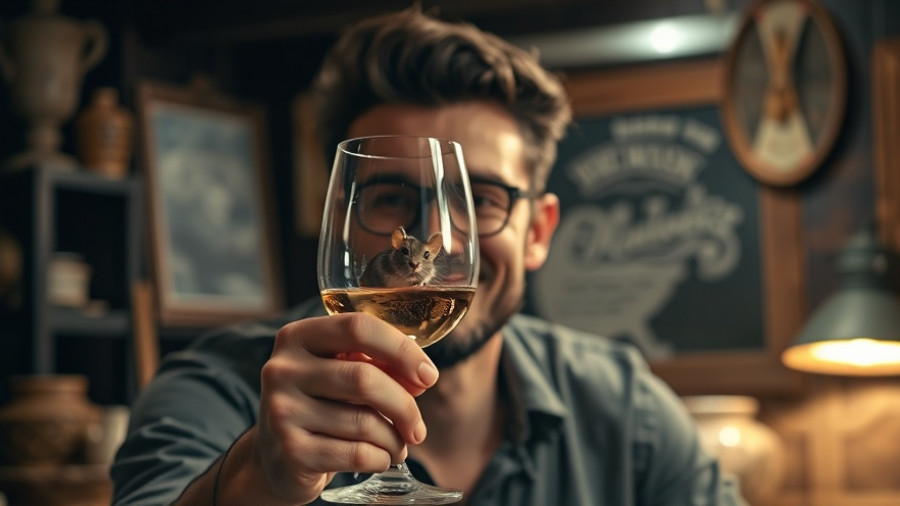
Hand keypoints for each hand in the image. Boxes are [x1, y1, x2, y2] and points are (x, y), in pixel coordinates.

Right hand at [254, 312, 439, 503]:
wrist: (277, 460)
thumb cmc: (321, 407)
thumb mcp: (342, 374)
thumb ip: (379, 365)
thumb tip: (422, 377)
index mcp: (298, 337)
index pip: (358, 328)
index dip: (401, 350)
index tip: (429, 375)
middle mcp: (282, 369)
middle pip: (364, 378)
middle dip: (404, 405)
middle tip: (417, 427)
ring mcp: (281, 411)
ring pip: (365, 422)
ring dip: (394, 439)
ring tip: (397, 445)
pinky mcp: (290, 452)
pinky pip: (357, 454)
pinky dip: (380, 459)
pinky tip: (379, 458)